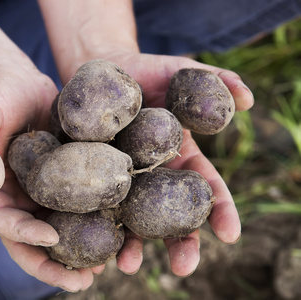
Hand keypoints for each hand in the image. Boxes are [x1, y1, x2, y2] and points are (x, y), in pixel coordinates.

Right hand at [0, 62, 106, 291]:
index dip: (24, 235)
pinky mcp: (59, 180)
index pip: (3, 223)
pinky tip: (114, 229)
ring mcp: (37, 192)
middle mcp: (13, 199)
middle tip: (83, 281)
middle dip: (53, 264)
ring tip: (105, 265)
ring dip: (77, 251)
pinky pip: (73, 204)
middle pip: (31, 240)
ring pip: (56, 228)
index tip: (52, 237)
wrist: (14, 80)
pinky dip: (89, 220)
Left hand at [96, 51, 253, 276]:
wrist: (103, 68)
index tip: (230, 235)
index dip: (220, 210)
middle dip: (180, 243)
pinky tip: (91, 245)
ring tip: (127, 266)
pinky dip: (97, 226)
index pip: (206, 188)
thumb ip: (216, 80)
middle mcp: (155, 175)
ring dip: (133, 247)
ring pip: (133, 220)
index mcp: (182, 157)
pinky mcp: (95, 176)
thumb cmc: (147, 71)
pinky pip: (98, 205)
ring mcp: (125, 178)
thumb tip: (247, 99)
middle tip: (183, 267)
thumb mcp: (182, 71)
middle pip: (171, 216)